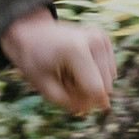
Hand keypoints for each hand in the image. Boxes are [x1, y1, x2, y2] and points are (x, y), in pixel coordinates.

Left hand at [0, 9, 116, 116]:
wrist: (31, 31)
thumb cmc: (33, 59)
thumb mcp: (44, 87)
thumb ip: (71, 101)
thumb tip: (99, 107)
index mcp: (77, 50)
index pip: (96, 90)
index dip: (84, 101)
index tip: (65, 93)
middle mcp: (94, 40)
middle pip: (104, 85)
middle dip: (85, 91)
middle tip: (63, 79)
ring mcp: (100, 37)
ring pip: (108, 79)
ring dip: (89, 82)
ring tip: (68, 72)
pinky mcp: (103, 38)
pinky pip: (107, 69)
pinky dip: (92, 73)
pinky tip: (76, 66)